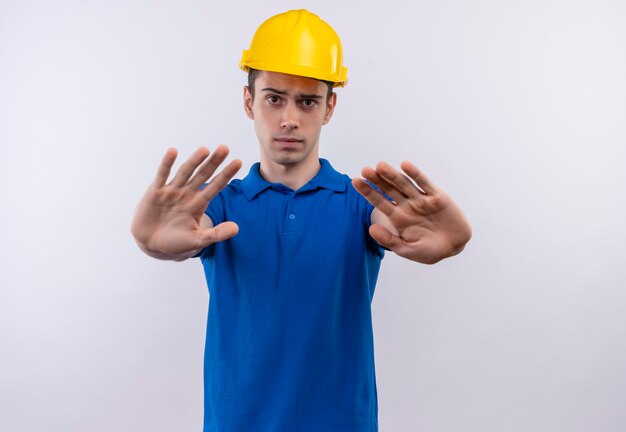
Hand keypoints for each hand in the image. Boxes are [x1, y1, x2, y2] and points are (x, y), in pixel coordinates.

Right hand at [131, 145, 241, 259]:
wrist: (151, 244)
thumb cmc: (176, 242)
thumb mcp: (198, 240)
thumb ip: (217, 234)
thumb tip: (237, 228)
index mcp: (199, 203)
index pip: (216, 186)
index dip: (226, 174)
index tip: (238, 162)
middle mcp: (187, 193)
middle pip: (203, 175)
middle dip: (213, 162)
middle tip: (224, 148)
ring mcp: (171, 191)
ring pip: (185, 172)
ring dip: (194, 161)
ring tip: (205, 150)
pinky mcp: (155, 191)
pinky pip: (162, 175)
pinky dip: (167, 164)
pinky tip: (173, 151)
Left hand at [352, 161, 471, 263]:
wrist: (454, 247)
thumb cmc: (428, 251)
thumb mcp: (406, 249)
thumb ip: (389, 240)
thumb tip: (371, 229)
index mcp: (397, 217)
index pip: (379, 202)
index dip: (368, 191)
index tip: (356, 181)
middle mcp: (407, 205)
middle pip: (389, 189)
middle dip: (377, 180)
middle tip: (365, 170)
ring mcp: (421, 199)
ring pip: (404, 184)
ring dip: (392, 174)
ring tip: (380, 166)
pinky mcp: (436, 195)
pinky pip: (424, 183)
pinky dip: (415, 174)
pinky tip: (404, 165)